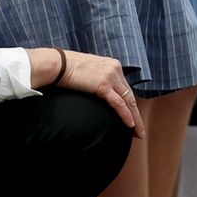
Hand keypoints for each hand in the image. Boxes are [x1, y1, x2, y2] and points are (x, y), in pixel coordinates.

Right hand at [31, 48, 145, 137]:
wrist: (56, 64)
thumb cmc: (67, 68)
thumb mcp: (89, 71)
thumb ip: (98, 78)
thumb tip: (98, 89)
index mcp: (114, 66)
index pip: (125, 89)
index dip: (130, 104)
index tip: (133, 117)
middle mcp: (116, 70)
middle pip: (130, 96)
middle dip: (136, 114)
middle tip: (140, 130)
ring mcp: (111, 77)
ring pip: (128, 101)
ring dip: (135, 119)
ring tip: (138, 133)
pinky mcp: (103, 85)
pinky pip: (118, 103)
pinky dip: (125, 115)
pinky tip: (130, 125)